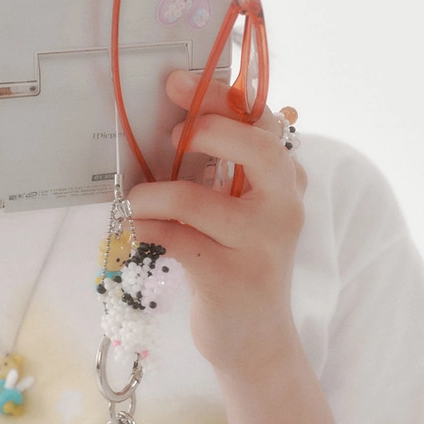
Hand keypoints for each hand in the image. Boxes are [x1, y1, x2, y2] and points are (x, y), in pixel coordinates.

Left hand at [129, 70, 306, 380]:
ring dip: (153, 194)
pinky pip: (175, 238)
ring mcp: (259, 245)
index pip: (265, 122)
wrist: (256, 340)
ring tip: (137, 199)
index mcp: (287, 182)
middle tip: (172, 135)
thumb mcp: (246, 211)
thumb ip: (229, 170)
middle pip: (256, 148)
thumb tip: (178, 120)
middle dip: (207, 130)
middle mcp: (283, 208)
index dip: (222, 97)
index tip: (178, 83)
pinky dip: (148, 227)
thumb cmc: (240, 264)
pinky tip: (140, 227)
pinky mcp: (228, 278)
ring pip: (196, 199)